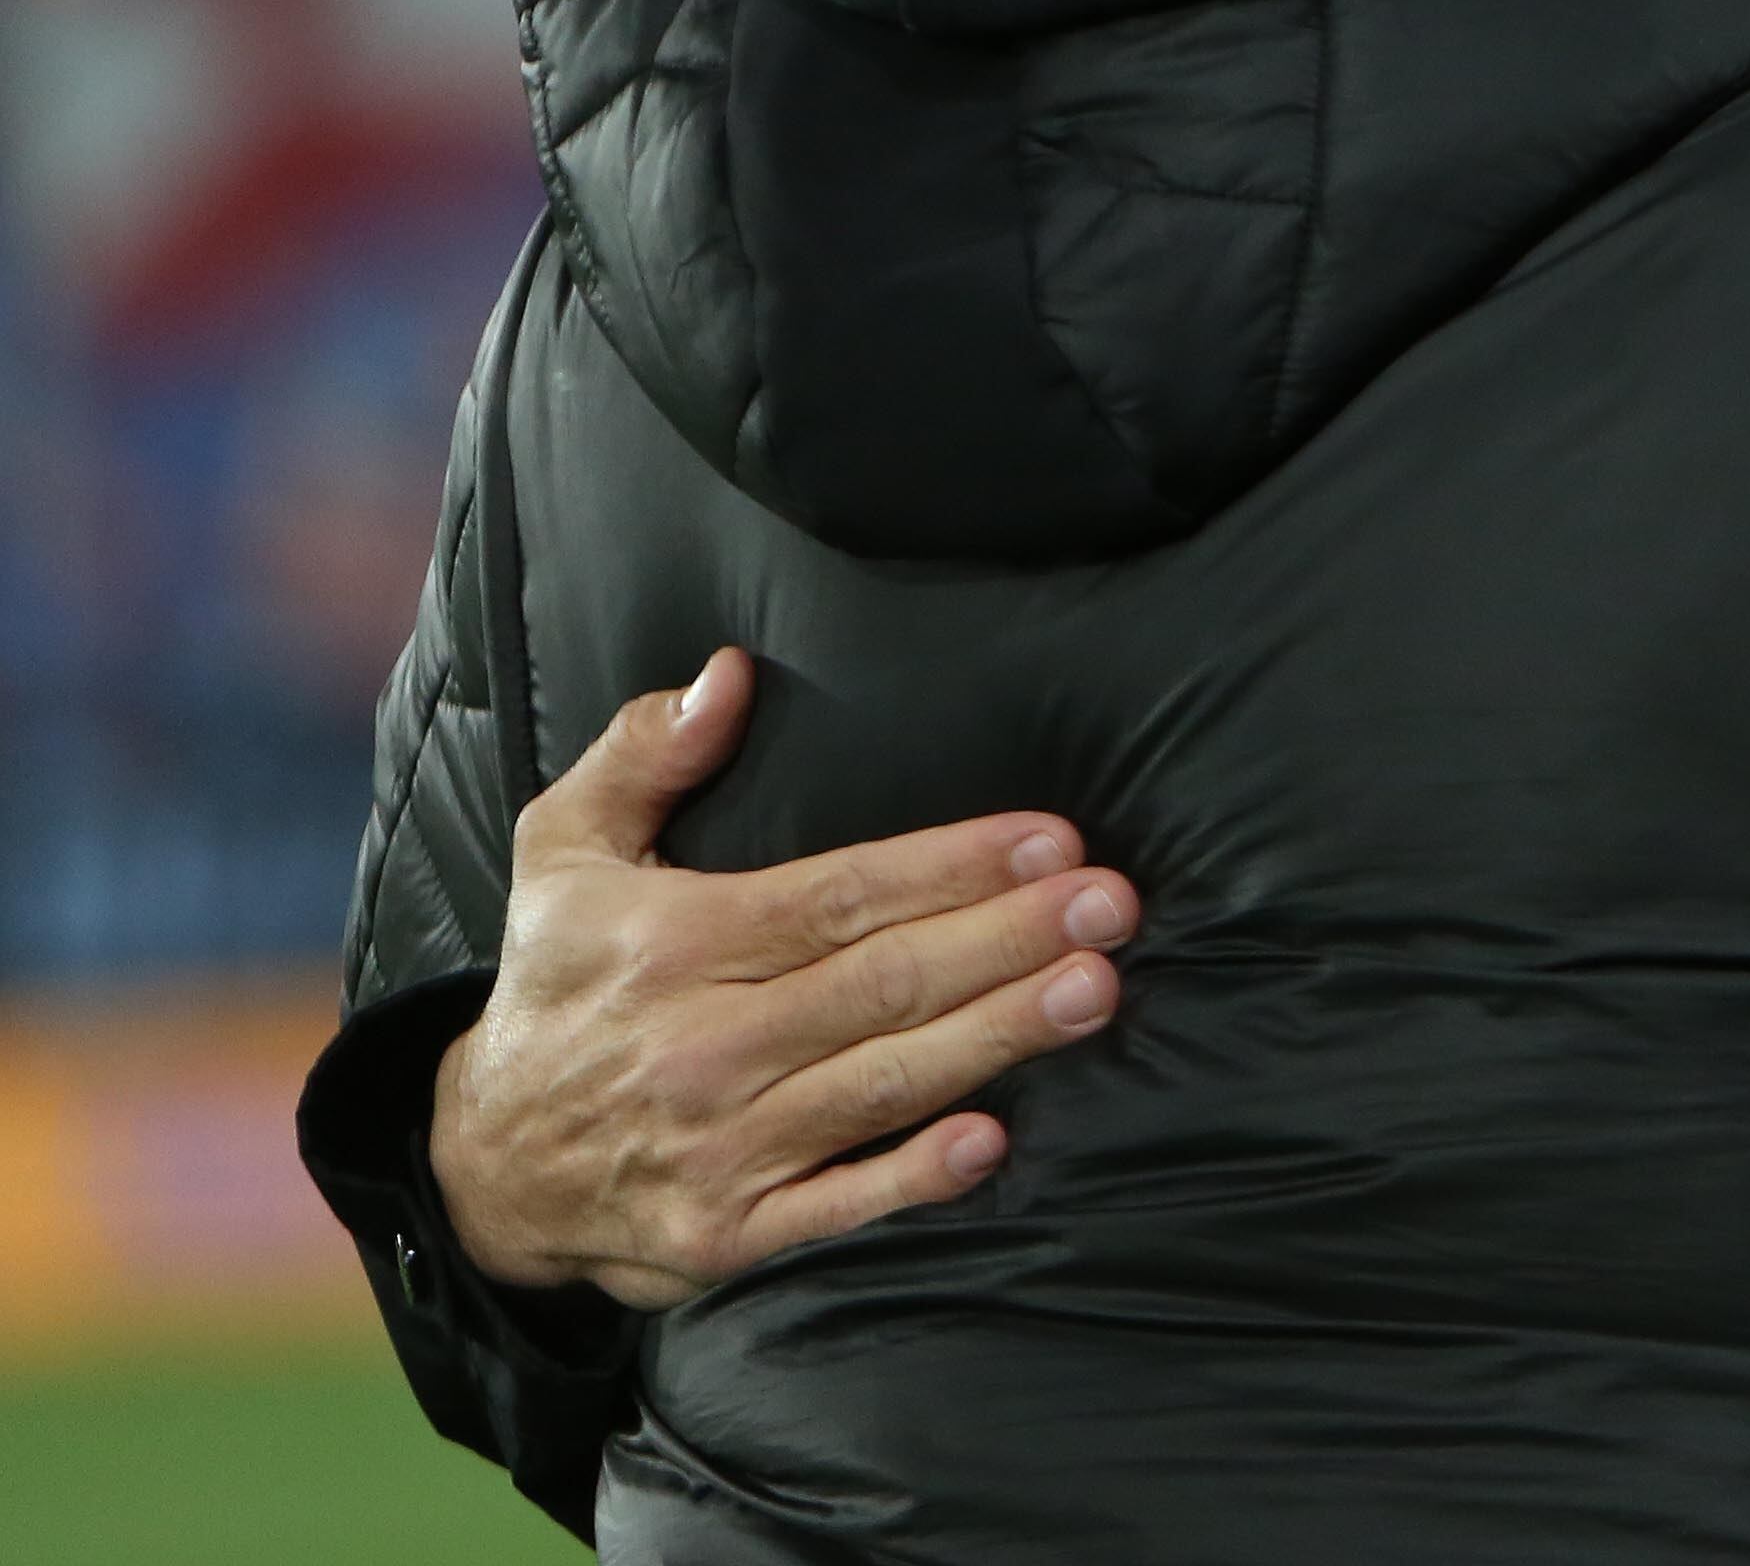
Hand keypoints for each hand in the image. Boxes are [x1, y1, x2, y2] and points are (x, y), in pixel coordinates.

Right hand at [428, 647, 1141, 1307]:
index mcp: (673, 943)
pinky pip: (836, 1204)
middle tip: (1112, 904)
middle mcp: (699, 1044)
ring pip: (881, 1084)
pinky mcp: (728, 1232)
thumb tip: (727, 673)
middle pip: (880, 985)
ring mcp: (717, 1146)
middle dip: (1007, 940)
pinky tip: (992, 1140)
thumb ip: (641, 754)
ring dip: (996, 1038)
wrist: (481, 1167)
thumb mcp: (563, 851)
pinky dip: (912, 1177)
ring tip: (1094, 990)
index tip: (1051, 838)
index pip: (837, 895)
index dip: (950, 867)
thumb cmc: (556, 984)